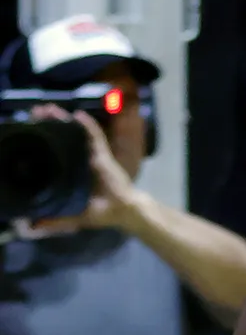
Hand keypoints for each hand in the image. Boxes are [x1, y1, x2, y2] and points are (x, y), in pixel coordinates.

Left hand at [27, 107, 142, 236]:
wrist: (126, 212)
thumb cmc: (104, 214)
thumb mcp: (74, 216)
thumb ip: (55, 220)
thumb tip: (31, 226)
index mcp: (74, 173)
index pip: (55, 151)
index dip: (42, 139)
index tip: (29, 129)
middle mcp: (82, 162)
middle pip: (63, 138)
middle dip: (49, 124)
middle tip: (35, 111)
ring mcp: (94, 157)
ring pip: (76, 134)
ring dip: (63, 120)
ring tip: (48, 108)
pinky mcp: (104, 156)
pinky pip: (96, 138)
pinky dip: (88, 126)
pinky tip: (78, 115)